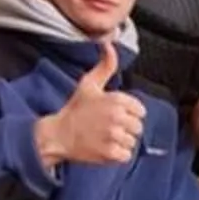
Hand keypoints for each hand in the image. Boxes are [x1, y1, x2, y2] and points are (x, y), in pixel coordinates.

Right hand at [38, 43, 145, 169]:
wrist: (58, 135)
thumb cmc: (75, 109)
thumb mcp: (89, 84)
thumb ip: (105, 66)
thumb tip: (109, 44)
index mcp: (116, 99)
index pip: (140, 111)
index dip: (128, 114)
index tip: (114, 115)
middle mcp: (116, 117)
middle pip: (138, 127)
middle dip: (125, 129)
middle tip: (107, 128)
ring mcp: (113, 135)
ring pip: (132, 142)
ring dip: (121, 142)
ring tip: (104, 137)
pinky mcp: (110, 153)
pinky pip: (126, 156)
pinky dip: (117, 155)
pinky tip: (104, 148)